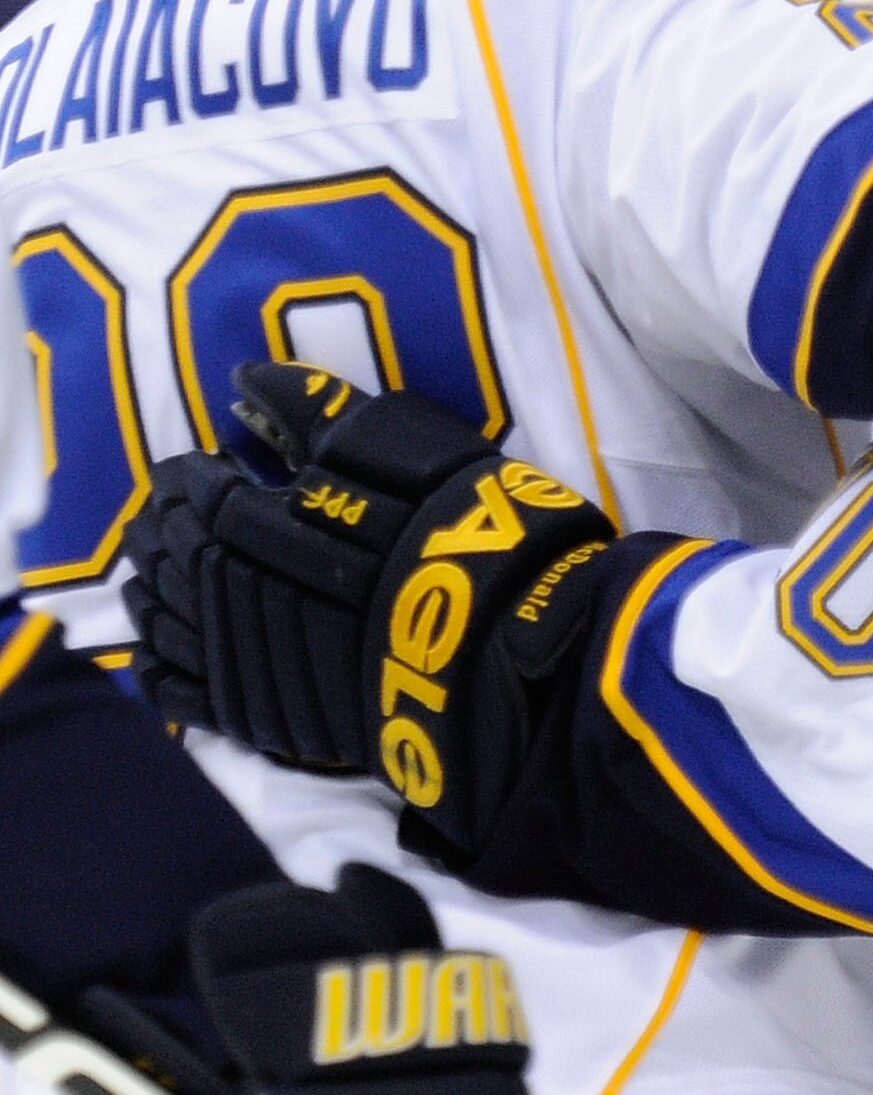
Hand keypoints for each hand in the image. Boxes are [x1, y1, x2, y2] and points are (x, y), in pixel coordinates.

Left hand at [123, 363, 615, 862]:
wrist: (503, 647)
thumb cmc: (460, 533)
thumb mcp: (398, 442)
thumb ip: (312, 409)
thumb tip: (244, 381)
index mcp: (259, 520)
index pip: (199, 491)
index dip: (187, 477)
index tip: (189, 467)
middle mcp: (233, 588)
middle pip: (174, 553)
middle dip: (160, 530)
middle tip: (156, 516)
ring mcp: (243, 657)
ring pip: (166, 621)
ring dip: (149, 593)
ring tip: (147, 574)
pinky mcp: (261, 713)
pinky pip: (184, 695)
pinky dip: (159, 671)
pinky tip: (154, 654)